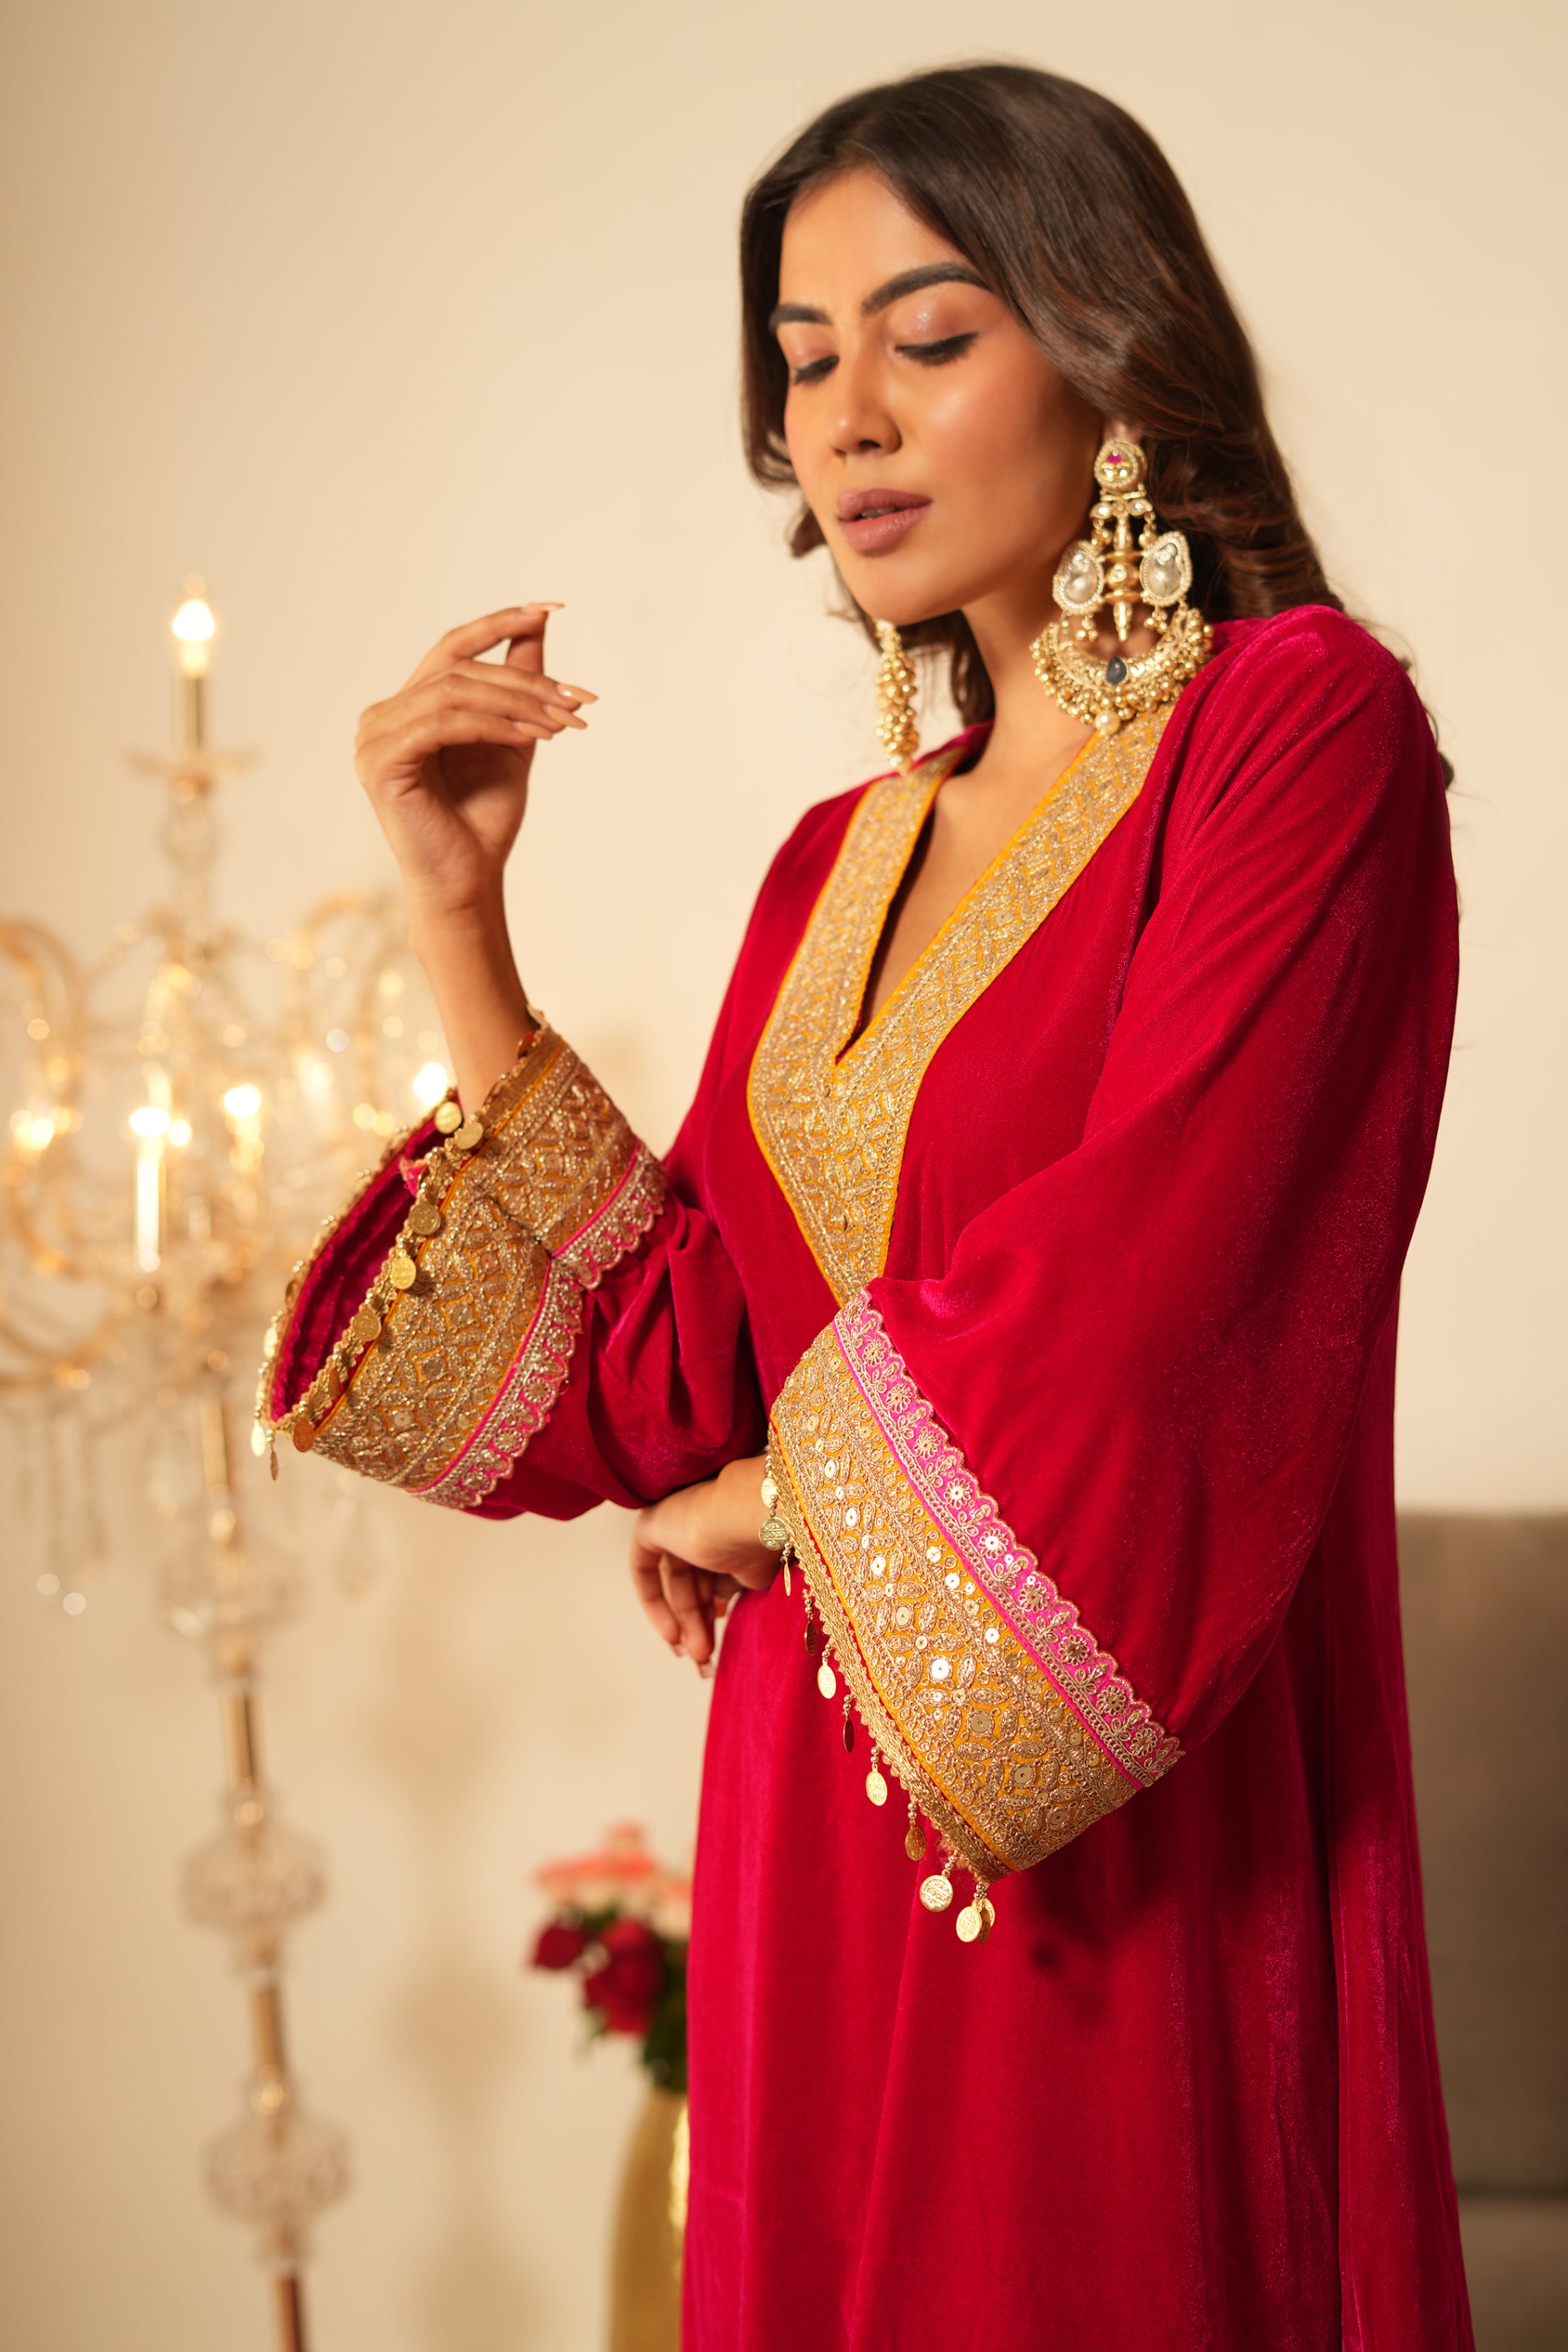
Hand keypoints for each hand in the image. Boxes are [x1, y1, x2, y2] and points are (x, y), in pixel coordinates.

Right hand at [354, 606, 595, 923]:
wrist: (468, 880)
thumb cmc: (484, 818)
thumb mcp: (513, 738)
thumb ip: (519, 683)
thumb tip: (539, 622)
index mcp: (408, 707)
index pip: (452, 648)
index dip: (498, 623)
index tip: (550, 608)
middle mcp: (382, 715)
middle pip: (460, 670)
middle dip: (525, 681)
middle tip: (577, 700)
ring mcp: (373, 737)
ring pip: (454, 693)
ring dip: (517, 703)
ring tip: (561, 723)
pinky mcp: (380, 761)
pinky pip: (442, 723)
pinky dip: (492, 725)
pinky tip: (531, 737)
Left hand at [630, 1454, 780, 1670]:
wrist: (745, 1516)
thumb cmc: (762, 1541)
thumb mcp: (754, 1574)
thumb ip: (734, 1588)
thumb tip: (719, 1606)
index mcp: (726, 1529)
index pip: (713, 1577)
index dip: (713, 1613)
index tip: (718, 1646)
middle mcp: (699, 1524)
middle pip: (694, 1584)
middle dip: (701, 1625)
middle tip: (708, 1661)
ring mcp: (674, 1522)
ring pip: (676, 1583)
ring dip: (687, 1624)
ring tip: (700, 1656)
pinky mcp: (651, 1525)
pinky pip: (644, 1570)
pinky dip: (655, 1604)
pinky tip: (672, 1636)